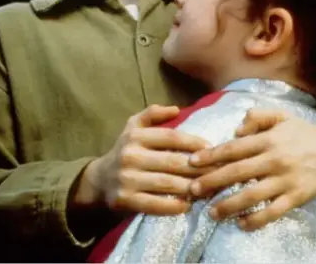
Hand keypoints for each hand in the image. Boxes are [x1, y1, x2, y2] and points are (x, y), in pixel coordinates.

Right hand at [72, 105, 211, 214]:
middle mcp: (130, 155)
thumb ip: (152, 114)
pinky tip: (186, 205)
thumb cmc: (125, 150)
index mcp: (135, 135)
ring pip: (167, 183)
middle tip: (217, 172)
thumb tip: (176, 109)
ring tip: (207, 189)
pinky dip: (173, 206)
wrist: (99, 181)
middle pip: (173, 162)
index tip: (211, 149)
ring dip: (190, 188)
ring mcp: (126, 178)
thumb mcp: (133, 126)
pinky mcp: (125, 199)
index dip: (194, 142)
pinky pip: (154, 204)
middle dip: (198, 168)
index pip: (171, 137)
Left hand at [188, 109, 315, 229]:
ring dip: (228, 205)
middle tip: (193, 190)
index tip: (192, 162)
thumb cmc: (304, 133)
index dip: (211, 155)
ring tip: (212, 212)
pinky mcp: (296, 198)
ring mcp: (285, 180)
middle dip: (212, 181)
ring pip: (251, 195)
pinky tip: (241, 223)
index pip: (234, 148)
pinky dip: (256, 220)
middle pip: (237, 172)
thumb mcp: (282, 116)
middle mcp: (274, 159)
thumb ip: (258, 116)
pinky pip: (272, 212)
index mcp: (269, 139)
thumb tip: (236, 130)